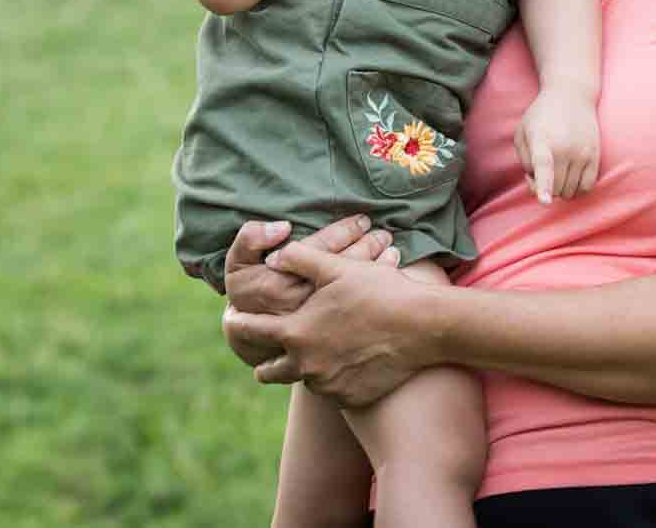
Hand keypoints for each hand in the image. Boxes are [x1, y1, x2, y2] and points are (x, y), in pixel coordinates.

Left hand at [225, 238, 430, 407]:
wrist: (424, 327)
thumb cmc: (380, 292)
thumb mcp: (338, 268)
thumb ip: (301, 259)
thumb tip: (274, 255)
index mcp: (296, 332)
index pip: (251, 331)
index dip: (238, 324)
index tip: (231, 320)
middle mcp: (305, 365)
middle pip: (267, 370)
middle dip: (264, 360)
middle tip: (268, 351)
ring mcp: (328, 385)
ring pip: (302, 380)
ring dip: (303, 368)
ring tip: (314, 353)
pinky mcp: (350, 399)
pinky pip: (332, 391)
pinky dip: (334, 378)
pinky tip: (348, 362)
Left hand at [512, 86, 600, 203]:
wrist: (572, 94)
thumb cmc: (542, 115)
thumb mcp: (522, 131)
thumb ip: (524, 159)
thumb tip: (537, 183)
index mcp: (543, 139)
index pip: (544, 165)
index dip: (543, 185)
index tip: (544, 201)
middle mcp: (565, 147)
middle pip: (555, 189)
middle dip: (544, 188)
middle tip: (540, 170)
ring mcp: (583, 152)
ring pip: (570, 192)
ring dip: (560, 188)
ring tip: (555, 169)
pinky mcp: (595, 155)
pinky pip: (587, 187)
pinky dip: (577, 190)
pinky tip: (570, 176)